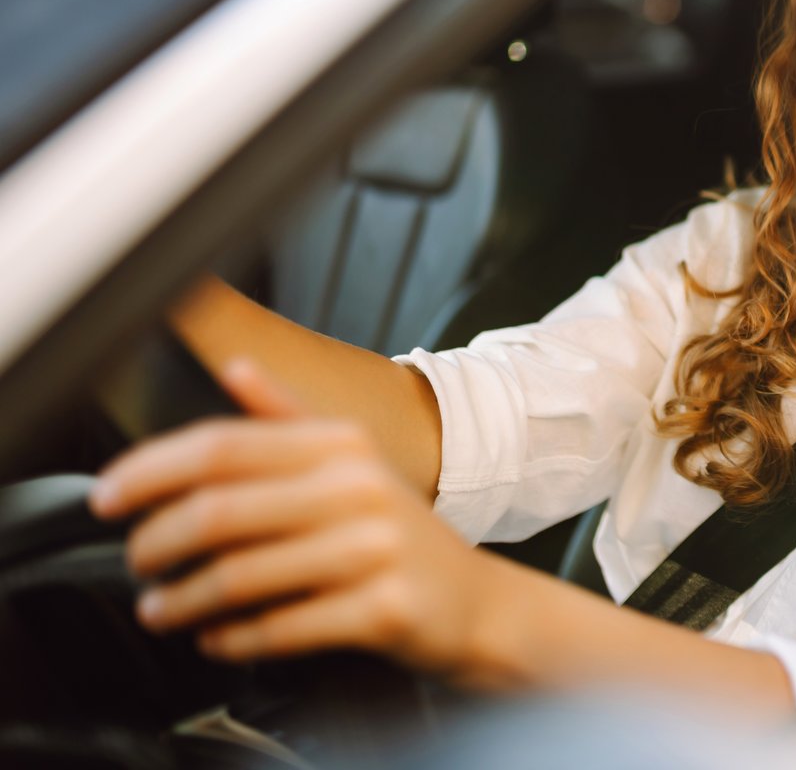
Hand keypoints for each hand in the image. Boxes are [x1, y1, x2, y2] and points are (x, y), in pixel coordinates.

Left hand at [90, 359, 494, 680]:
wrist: (477, 603)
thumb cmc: (403, 536)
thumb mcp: (356, 462)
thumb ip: (290, 417)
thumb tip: (236, 366)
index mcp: (344, 446)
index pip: (224, 446)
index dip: (151, 470)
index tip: (107, 497)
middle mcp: (361, 489)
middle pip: (220, 510)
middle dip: (156, 542)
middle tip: (135, 562)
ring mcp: (375, 550)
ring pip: (240, 576)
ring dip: (182, 600)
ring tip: (161, 609)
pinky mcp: (382, 610)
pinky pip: (279, 628)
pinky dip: (232, 638)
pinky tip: (217, 637)